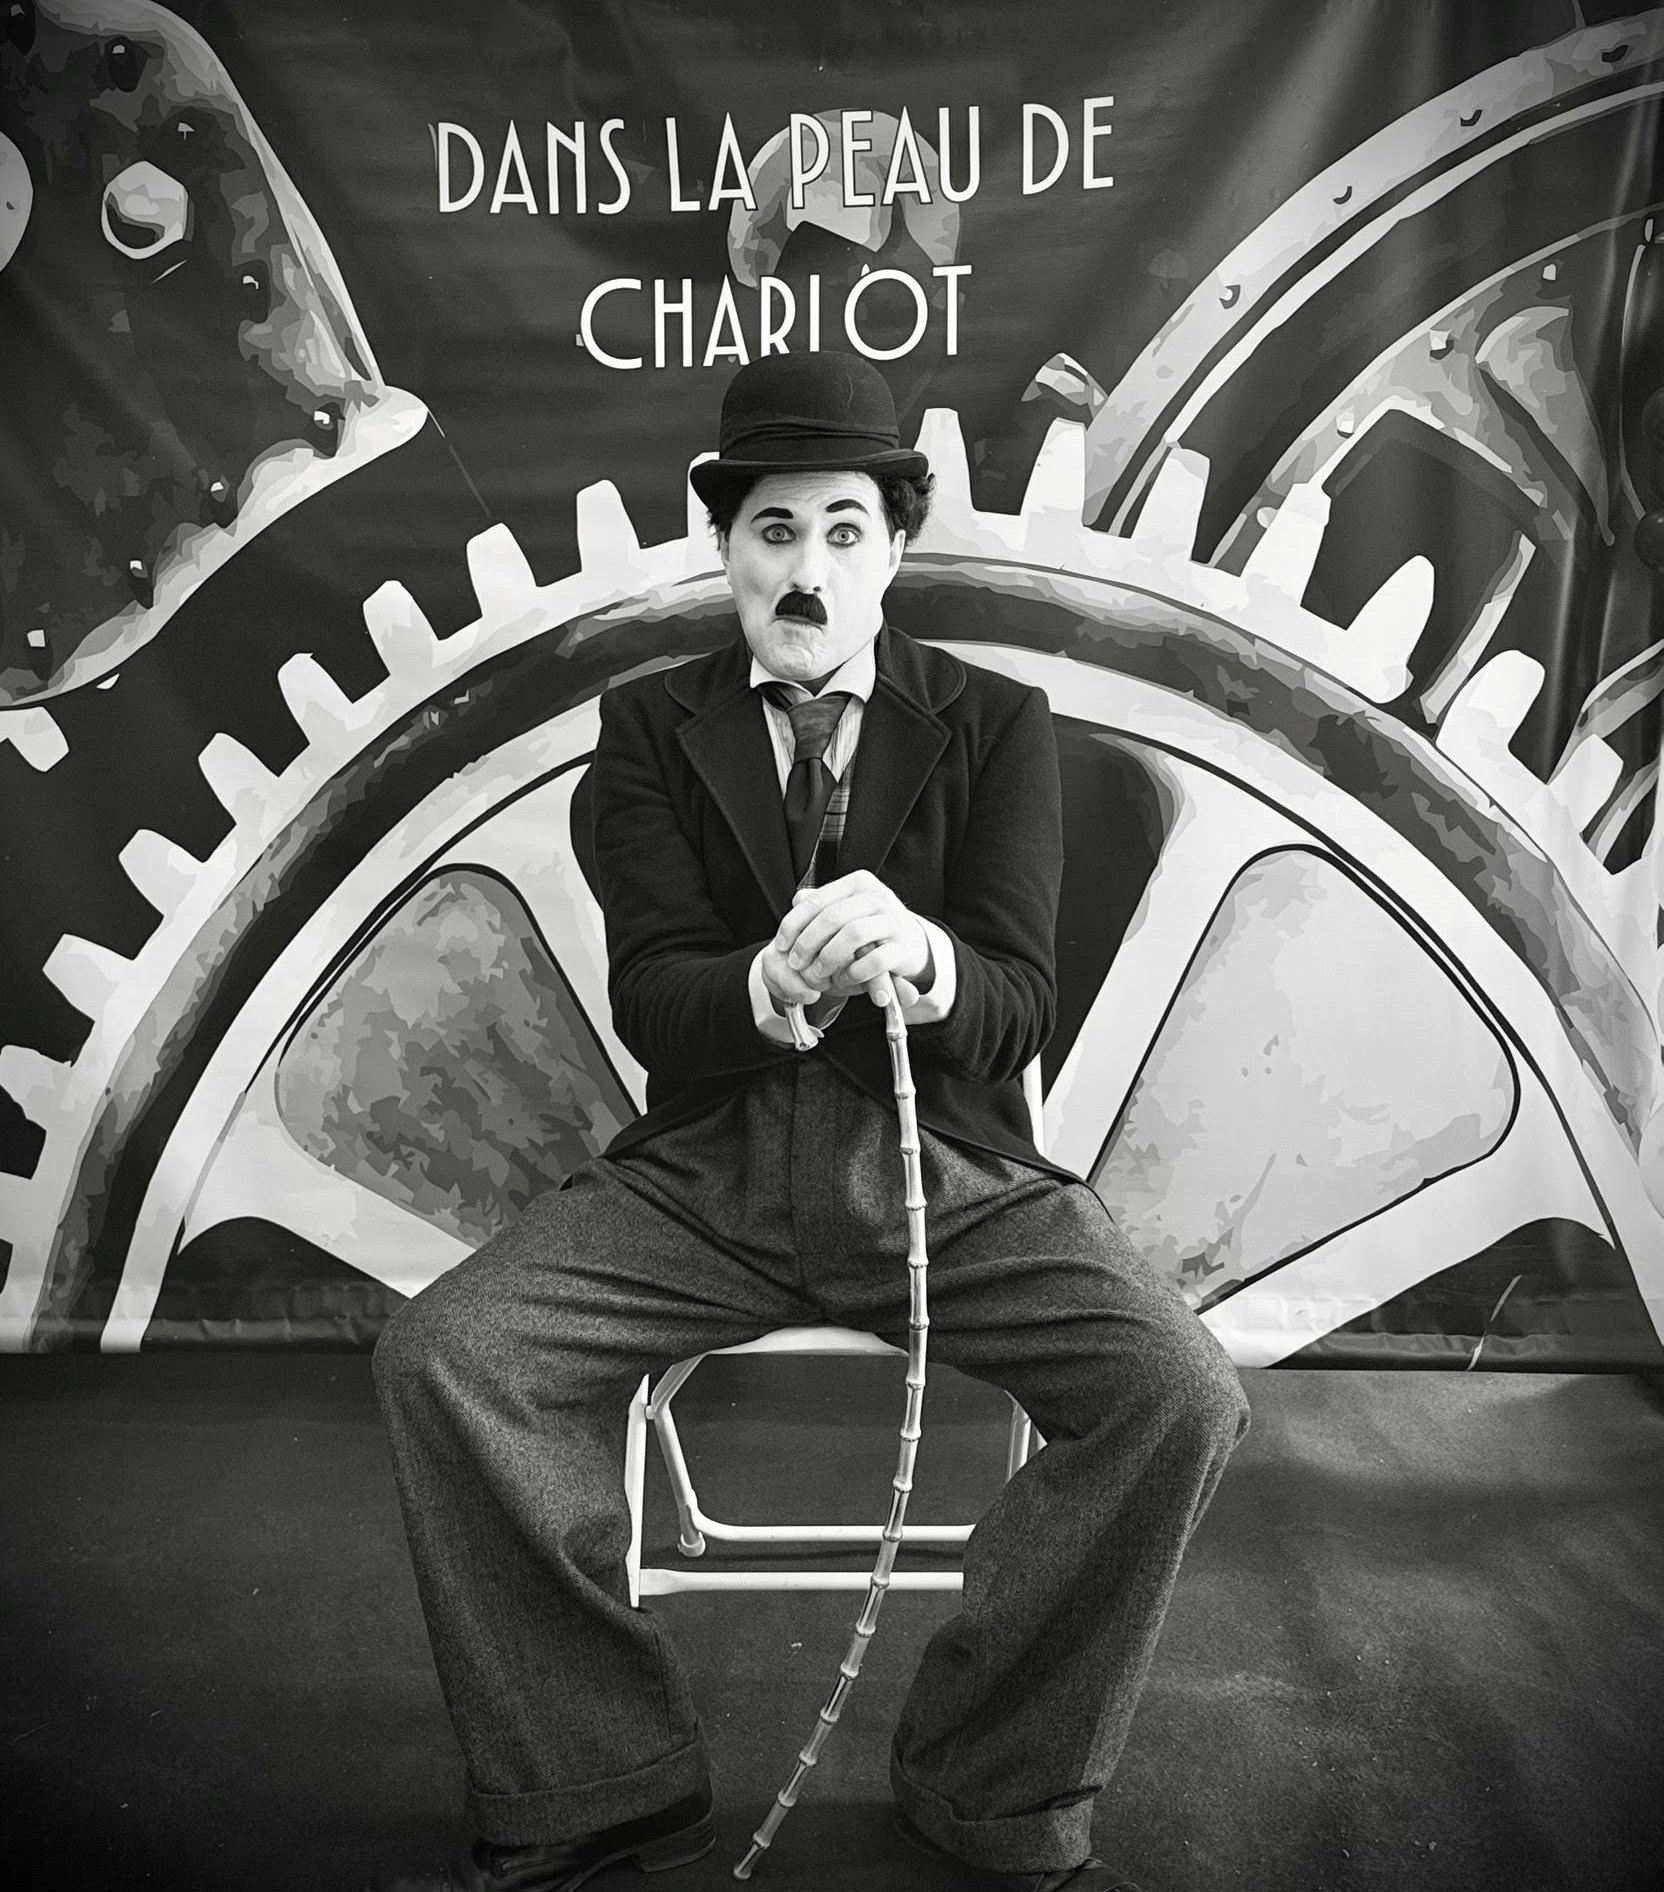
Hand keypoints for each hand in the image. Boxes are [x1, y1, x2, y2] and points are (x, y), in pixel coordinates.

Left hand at [772, 870, 929, 1005]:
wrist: (913, 945)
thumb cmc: (872, 930)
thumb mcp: (847, 912)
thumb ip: (823, 904)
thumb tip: (797, 900)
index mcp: (858, 883)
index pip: (817, 899)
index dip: (793, 924)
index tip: (781, 945)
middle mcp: (877, 897)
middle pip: (832, 917)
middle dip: (807, 944)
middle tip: (796, 964)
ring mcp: (893, 921)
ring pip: (853, 934)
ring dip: (829, 958)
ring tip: (819, 974)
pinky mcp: (904, 948)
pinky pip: (874, 960)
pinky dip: (853, 972)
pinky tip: (844, 979)